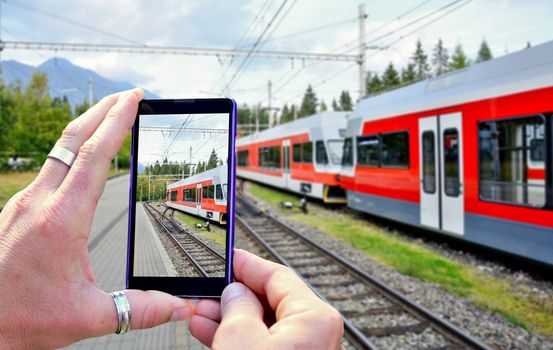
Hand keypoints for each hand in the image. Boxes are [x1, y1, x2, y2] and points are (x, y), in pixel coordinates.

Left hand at [0, 89, 193, 348]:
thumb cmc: (20, 320)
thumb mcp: (88, 317)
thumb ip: (140, 309)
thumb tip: (180, 306)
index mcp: (60, 220)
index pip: (94, 156)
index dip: (117, 122)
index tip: (134, 99)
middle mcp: (38, 203)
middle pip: (73, 139)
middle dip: (103, 110)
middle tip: (129, 95)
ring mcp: (23, 203)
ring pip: (58, 150)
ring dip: (86, 127)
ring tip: (110, 117)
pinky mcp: (17, 210)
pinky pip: (49, 167)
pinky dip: (72, 150)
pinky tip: (81, 157)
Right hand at [189, 249, 343, 348]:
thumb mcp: (241, 339)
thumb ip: (237, 307)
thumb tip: (235, 293)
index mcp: (315, 318)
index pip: (278, 276)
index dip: (249, 265)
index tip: (231, 258)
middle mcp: (315, 333)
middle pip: (270, 300)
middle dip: (234, 296)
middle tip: (209, 293)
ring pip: (264, 324)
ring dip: (231, 319)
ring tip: (202, 316)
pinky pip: (264, 343)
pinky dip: (240, 338)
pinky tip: (212, 333)